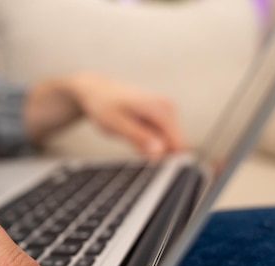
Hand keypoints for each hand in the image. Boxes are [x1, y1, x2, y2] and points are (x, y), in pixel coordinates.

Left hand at [24, 72, 185, 156]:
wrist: (95, 90)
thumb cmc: (102, 104)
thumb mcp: (116, 124)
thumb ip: (138, 138)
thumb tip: (159, 152)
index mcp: (161, 108)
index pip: (178, 144)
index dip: (167, 161)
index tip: (151, 167)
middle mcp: (168, 108)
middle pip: (174, 146)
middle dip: (158, 156)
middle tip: (134, 151)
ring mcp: (166, 112)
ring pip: (167, 144)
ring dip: (152, 150)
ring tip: (130, 138)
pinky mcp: (161, 117)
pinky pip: (161, 139)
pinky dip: (149, 144)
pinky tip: (133, 135)